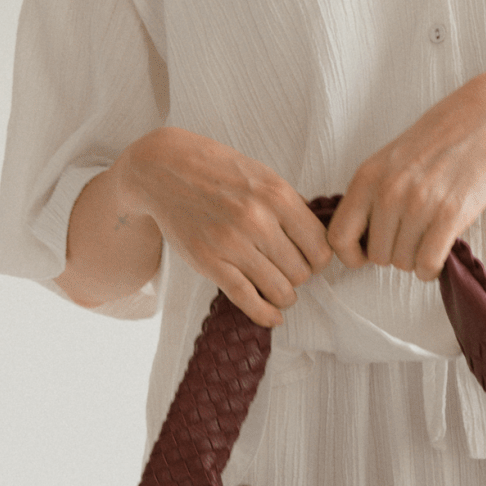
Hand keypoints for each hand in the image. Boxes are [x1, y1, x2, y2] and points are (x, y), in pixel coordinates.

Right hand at [121, 128, 332, 328]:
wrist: (164, 169)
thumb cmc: (217, 170)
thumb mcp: (263, 176)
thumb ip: (290, 206)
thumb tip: (316, 240)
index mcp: (277, 196)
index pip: (320, 247)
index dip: (320, 259)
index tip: (312, 260)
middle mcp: (257, 220)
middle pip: (302, 271)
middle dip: (301, 276)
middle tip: (289, 271)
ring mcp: (231, 243)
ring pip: (280, 290)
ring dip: (284, 295)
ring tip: (279, 290)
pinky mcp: (209, 262)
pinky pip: (247, 299)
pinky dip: (265, 314)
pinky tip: (272, 316)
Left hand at [327, 71, 485, 281]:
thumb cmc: (439, 139)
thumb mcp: (389, 160)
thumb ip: (370, 195)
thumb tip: (360, 239)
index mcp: (367, 176)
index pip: (338, 237)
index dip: (352, 255)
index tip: (367, 254)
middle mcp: (388, 191)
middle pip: (377, 256)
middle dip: (393, 254)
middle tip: (410, 238)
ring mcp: (419, 203)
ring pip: (404, 262)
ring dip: (416, 259)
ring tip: (428, 237)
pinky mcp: (450, 214)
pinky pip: (429, 263)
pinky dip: (432, 267)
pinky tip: (439, 251)